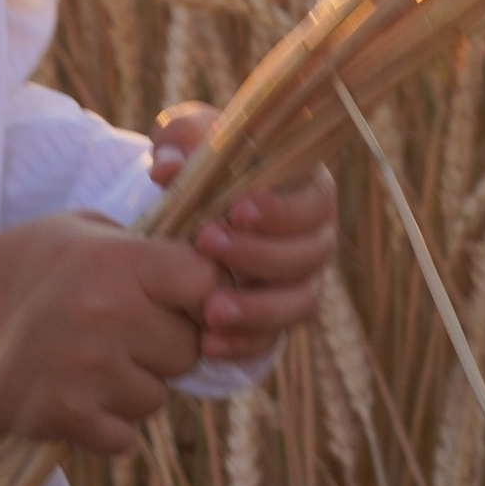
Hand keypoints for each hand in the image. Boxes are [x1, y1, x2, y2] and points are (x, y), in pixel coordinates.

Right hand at [0, 213, 217, 457]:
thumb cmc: (16, 265)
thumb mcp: (77, 229)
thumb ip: (140, 244)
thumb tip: (200, 265)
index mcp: (119, 263)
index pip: (209, 284)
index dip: (205, 294)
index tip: (184, 298)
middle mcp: (112, 316)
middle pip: (191, 348)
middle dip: (168, 344)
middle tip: (130, 332)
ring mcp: (91, 371)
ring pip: (158, 396)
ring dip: (136, 385)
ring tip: (94, 361)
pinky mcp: (67, 416)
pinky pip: (124, 436)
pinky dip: (108, 424)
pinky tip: (80, 395)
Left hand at [151, 103, 337, 361]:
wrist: (186, 216)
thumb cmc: (199, 165)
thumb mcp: (189, 142)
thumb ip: (183, 141)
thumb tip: (169, 168)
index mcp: (305, 188)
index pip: (315, 201)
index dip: (282, 210)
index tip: (237, 210)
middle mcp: (313, 237)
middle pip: (309, 254)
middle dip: (259, 254)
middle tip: (206, 244)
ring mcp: (300, 282)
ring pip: (299, 302)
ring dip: (257, 308)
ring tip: (211, 310)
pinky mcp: (279, 318)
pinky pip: (273, 339)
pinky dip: (243, 343)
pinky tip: (208, 343)